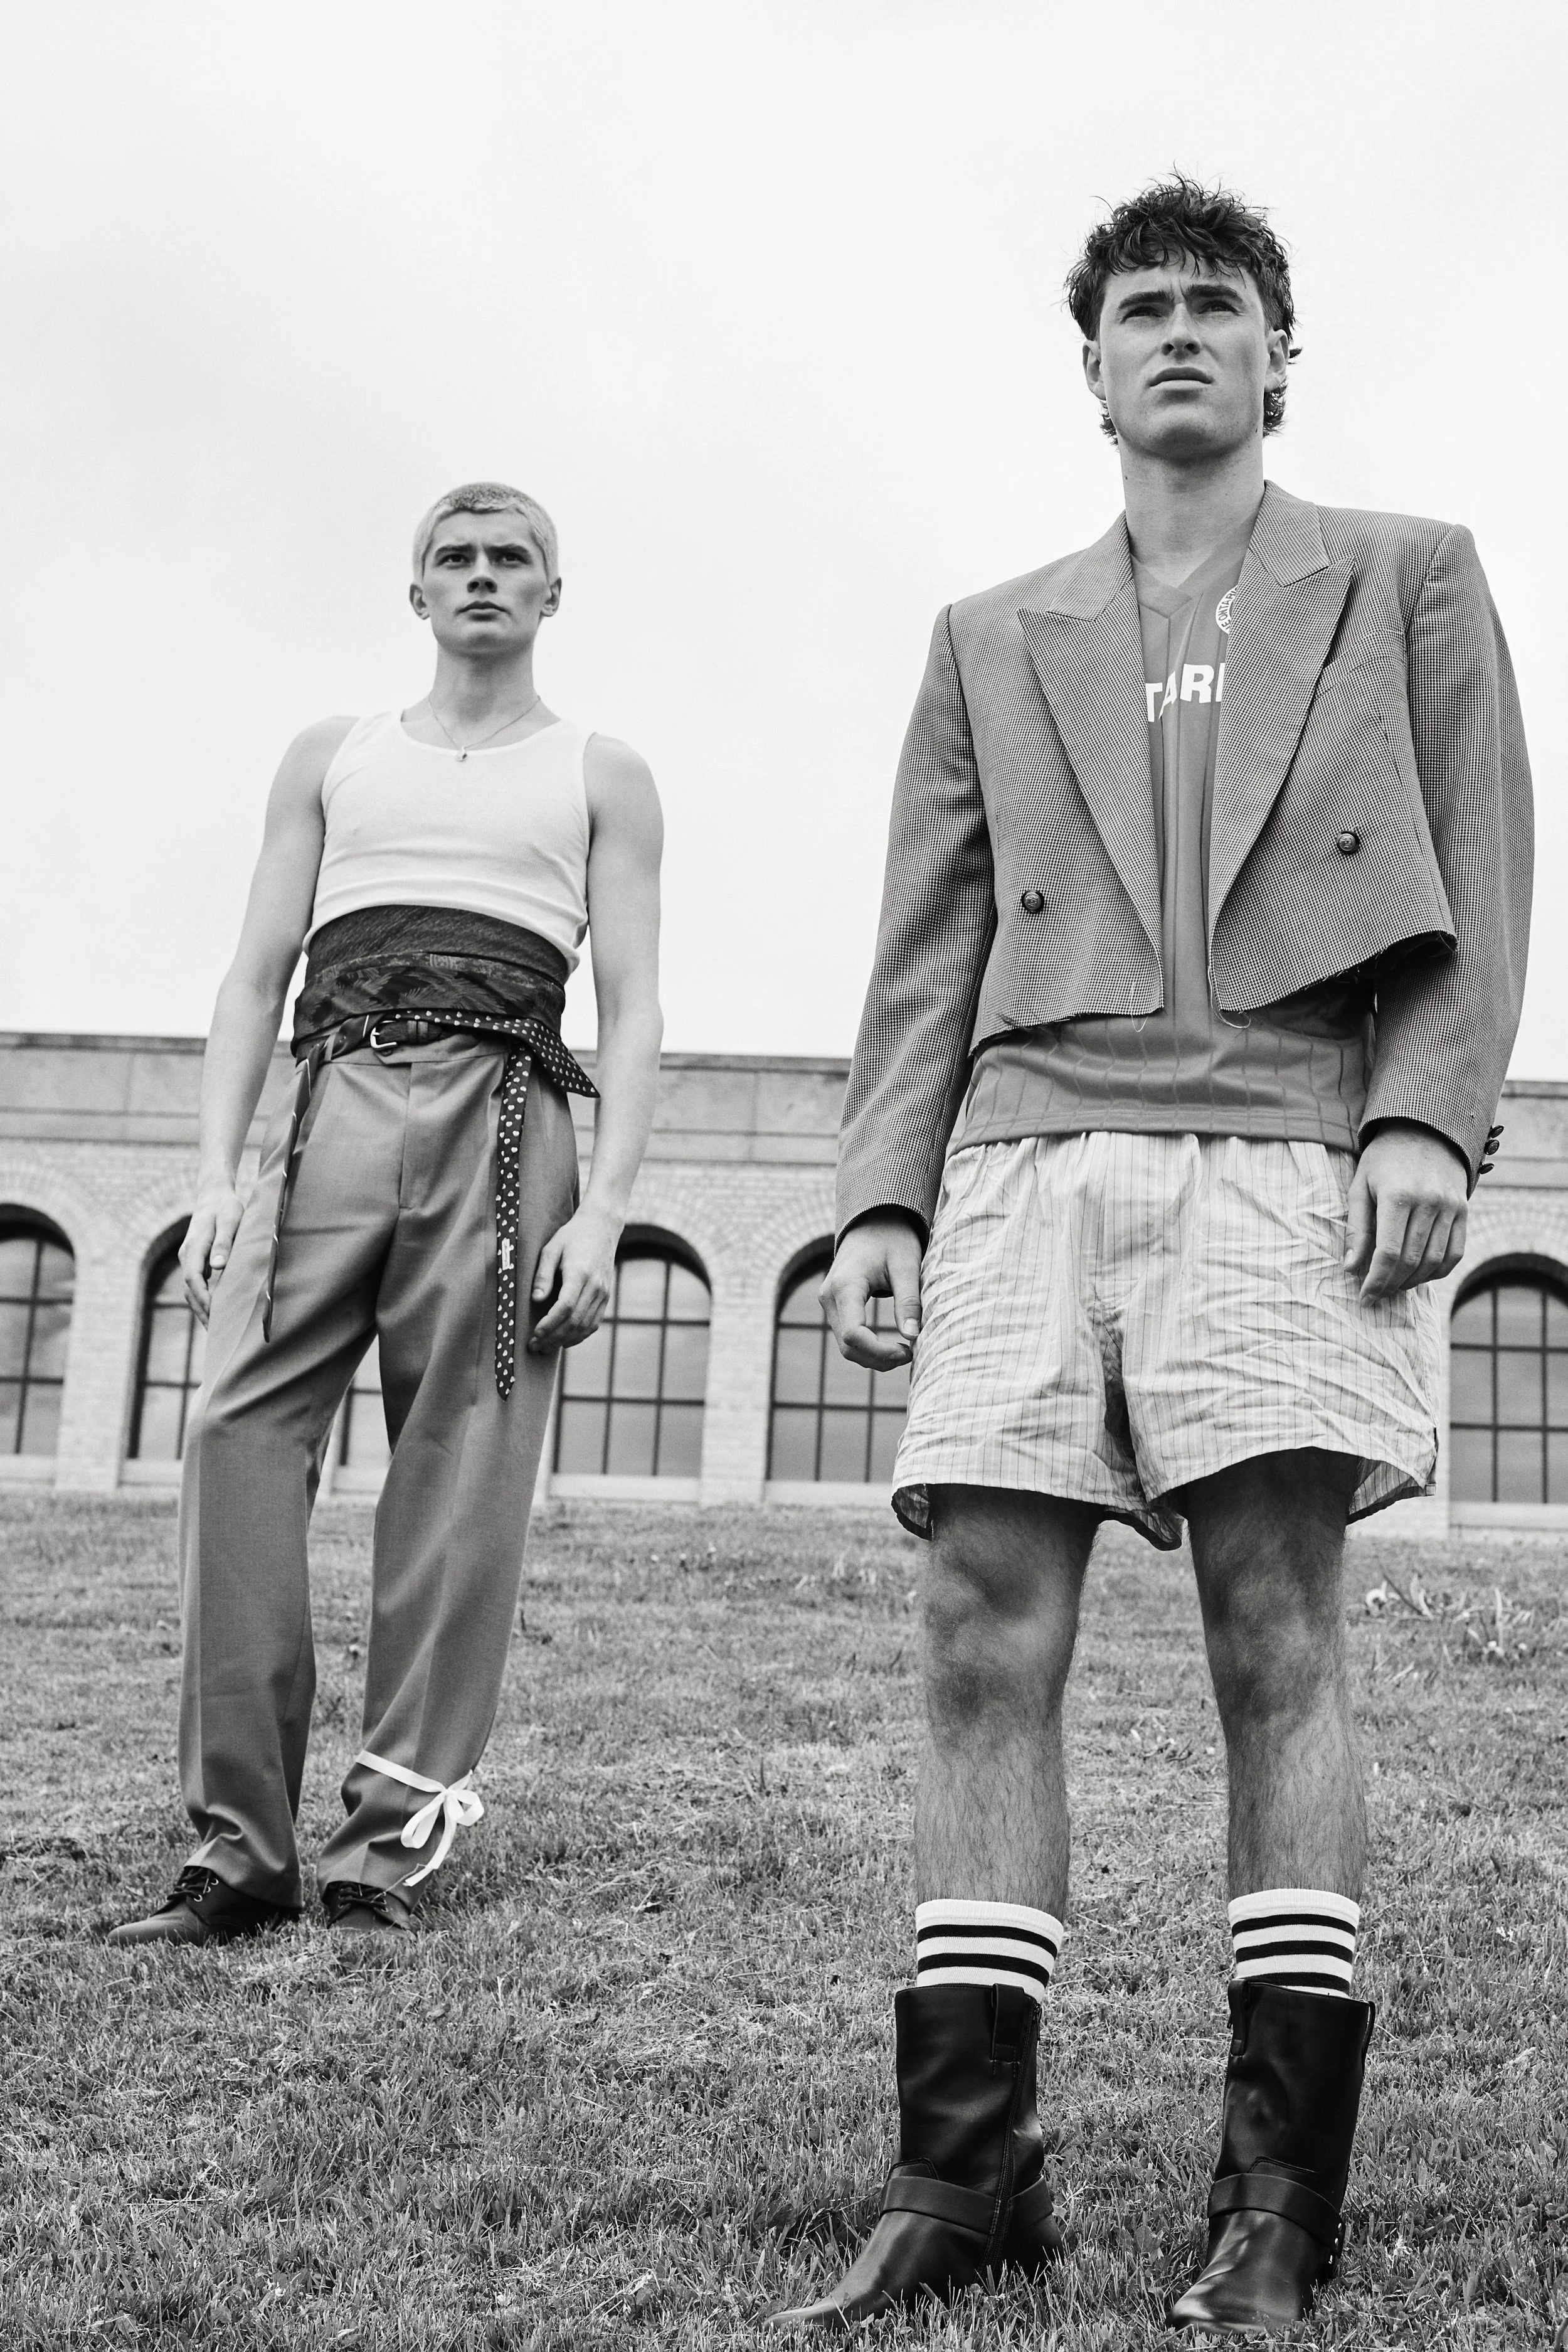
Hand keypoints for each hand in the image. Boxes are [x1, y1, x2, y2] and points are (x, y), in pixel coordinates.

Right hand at [180, 1186, 244, 1325]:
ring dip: (202, 1310)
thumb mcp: (230, 1219)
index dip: (203, 1298)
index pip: (193, 1278)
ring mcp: (190, 1260)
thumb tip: (218, 1265)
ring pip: (192, 1291)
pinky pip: (196, 1286)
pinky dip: (203, 1302)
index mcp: (193, 1247)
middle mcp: (187, 1256)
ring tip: (216, 1331)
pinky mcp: (196, 1262)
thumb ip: (224, 1242)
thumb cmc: (226, 1207)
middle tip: (217, 1334)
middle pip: (191, 1290)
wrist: (214, 1197)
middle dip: (202, 1312)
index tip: (215, 1315)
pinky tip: (215, 1314)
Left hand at [528, 1204, 618, 1351]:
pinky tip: (565, 1340)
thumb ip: (543, 1275)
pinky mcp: (606, 1296)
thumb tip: (536, 1300)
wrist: (601, 1227)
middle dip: (554, 1338)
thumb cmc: (572, 1237)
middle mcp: (595, 1286)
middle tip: (535, 1347)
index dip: (549, 1324)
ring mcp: (603, 1293)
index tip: (535, 1334)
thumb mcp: (551, 1249)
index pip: (565, 1307)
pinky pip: (594, 1322)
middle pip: (575, 1321)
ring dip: (565, 1340)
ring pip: (585, 1326)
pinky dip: (579, 1335)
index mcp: (580, 1273)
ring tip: (547, 1347)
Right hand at [820, 1212, 924, 1369]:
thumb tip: (913, 1336)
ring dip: (873, 1358)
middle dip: (879, 1359)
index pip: (854, 1334)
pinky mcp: (834, 1306)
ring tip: (904, 1352)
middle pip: (848, 1346)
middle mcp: (829, 1296)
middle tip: (910, 1355)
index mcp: (845, 1285)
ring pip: (846, 1346)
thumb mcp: (906, 1265)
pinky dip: (867, 1348)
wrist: (872, 1222)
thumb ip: (908, 1300)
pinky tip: (891, 1346)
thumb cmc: (892, 1239)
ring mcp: (828, 1302)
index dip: (880, 1351)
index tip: (908, 1351)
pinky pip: (847, 1337)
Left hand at [1346, 1122, 1468, 1303]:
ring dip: (1413, 1281)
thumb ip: (1357, 1229)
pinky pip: (1455, 1253)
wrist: (1424, 1130)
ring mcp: (1450, 1206)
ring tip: (1394, 1284)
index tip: (1365, 1297)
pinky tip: (1419, 1275)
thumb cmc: (1384, 1161)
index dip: (1376, 1281)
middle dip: (1392, 1284)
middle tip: (1377, 1293)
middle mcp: (1428, 1202)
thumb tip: (1351, 1268)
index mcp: (1397, 1196)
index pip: (1389, 1253)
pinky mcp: (1464, 1210)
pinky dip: (1438, 1271)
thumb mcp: (1360, 1187)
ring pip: (1434, 1261)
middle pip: (1412, 1261)